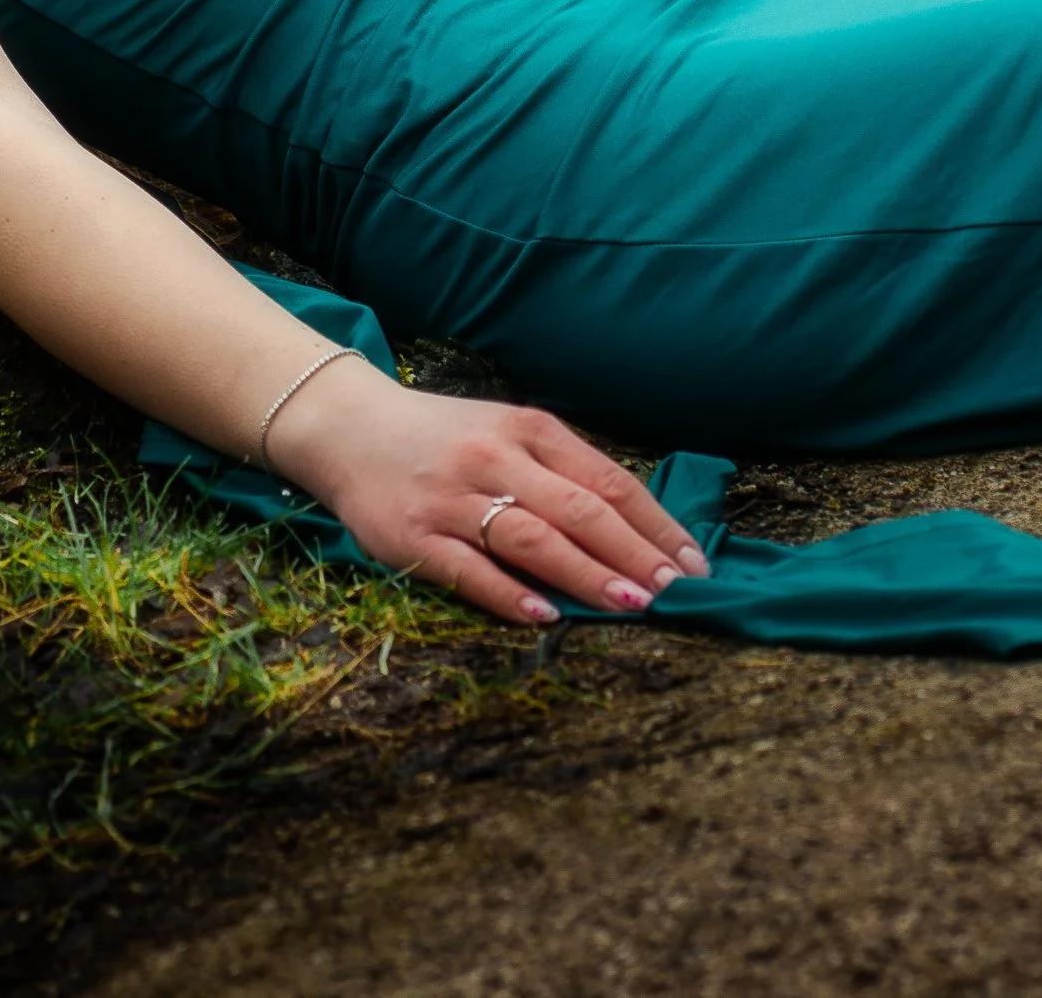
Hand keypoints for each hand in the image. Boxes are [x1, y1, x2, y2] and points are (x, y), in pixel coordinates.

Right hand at [266, 359, 709, 627]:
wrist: (347, 426)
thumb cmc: (445, 437)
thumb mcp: (507, 432)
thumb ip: (561, 473)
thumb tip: (635, 532)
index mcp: (526, 429)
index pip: (605, 478)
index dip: (654, 523)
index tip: (693, 564)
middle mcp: (493, 457)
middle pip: (577, 508)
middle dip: (632, 552)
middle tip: (676, 591)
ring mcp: (452, 497)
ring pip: (530, 536)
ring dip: (585, 573)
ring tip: (631, 605)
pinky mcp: (412, 535)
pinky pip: (467, 568)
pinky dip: (508, 592)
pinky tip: (544, 614)